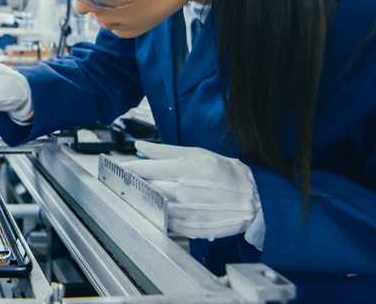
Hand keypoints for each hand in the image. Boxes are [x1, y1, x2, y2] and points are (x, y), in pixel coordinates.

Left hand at [123, 141, 260, 240]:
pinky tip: (164, 207)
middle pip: (146, 188)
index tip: (120, 169)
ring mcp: (187, 212)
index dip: (129, 169)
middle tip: (129, 181)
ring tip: (146, 194)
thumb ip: (166, 151)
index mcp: (184, 169)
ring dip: (145, 200)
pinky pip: (166, 221)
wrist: (255, 200)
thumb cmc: (227, 173)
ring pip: (153, 206)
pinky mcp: (191, 228)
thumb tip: (141, 147)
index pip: (145, 170)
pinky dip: (161, 214)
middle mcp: (183, 192)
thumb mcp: (198, 154)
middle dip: (134, 184)